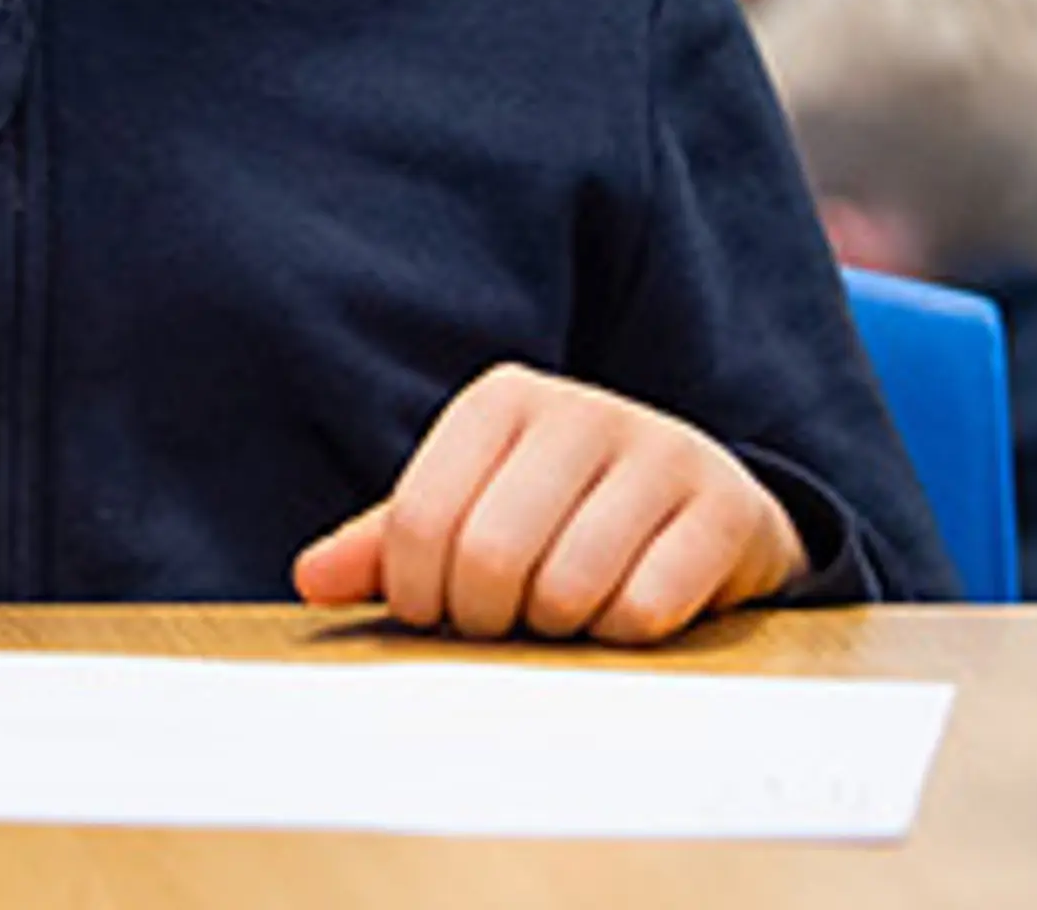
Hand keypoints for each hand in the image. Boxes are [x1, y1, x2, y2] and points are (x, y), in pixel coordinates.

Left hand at [291, 364, 808, 642]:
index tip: (438, 610)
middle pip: (490, 557)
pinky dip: (624, 635)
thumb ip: (389, 545)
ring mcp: (660, 451)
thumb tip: (311, 578)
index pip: (420, 521)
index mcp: (501, 400)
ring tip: (567, 608)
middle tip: (506, 619)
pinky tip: (628, 608)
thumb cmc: (564, 516)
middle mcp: (580, 410)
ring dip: (559, 628)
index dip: (419, 593)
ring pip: (569, 587)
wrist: (705, 509)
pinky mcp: (724, 507)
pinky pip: (643, 609)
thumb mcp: (471, 514)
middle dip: (488, 618)